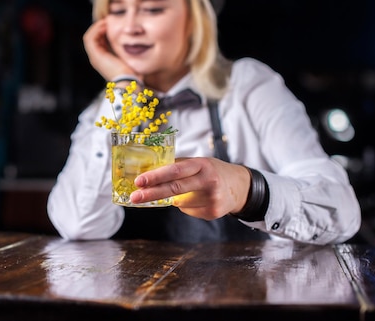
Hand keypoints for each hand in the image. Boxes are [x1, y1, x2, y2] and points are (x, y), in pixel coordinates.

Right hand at [83, 19, 140, 81]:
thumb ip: (127, 51)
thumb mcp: (129, 59)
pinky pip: (90, 38)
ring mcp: (94, 57)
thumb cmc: (132, 73)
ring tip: (106, 21)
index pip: (99, 42)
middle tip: (109, 20)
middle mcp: (96, 59)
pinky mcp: (95, 55)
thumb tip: (134, 42)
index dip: (103, 32)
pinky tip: (105, 25)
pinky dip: (96, 30)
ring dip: (96, 27)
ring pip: (89, 37)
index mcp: (103, 60)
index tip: (113, 24)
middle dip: (99, 28)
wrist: (129, 82)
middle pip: (92, 39)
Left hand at [130, 158, 251, 219]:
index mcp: (202, 165)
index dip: (156, 176)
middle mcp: (209, 181)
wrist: (239, 186)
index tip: (139, 181)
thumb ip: (177, 166)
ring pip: (179, 203)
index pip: (175, 170)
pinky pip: (188, 211)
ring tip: (189, 191)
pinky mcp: (213, 212)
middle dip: (151, 194)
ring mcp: (212, 198)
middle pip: (175, 189)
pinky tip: (199, 199)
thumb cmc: (211, 171)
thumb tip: (148, 172)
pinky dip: (186, 206)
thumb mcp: (198, 163)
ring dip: (175, 199)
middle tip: (135, 197)